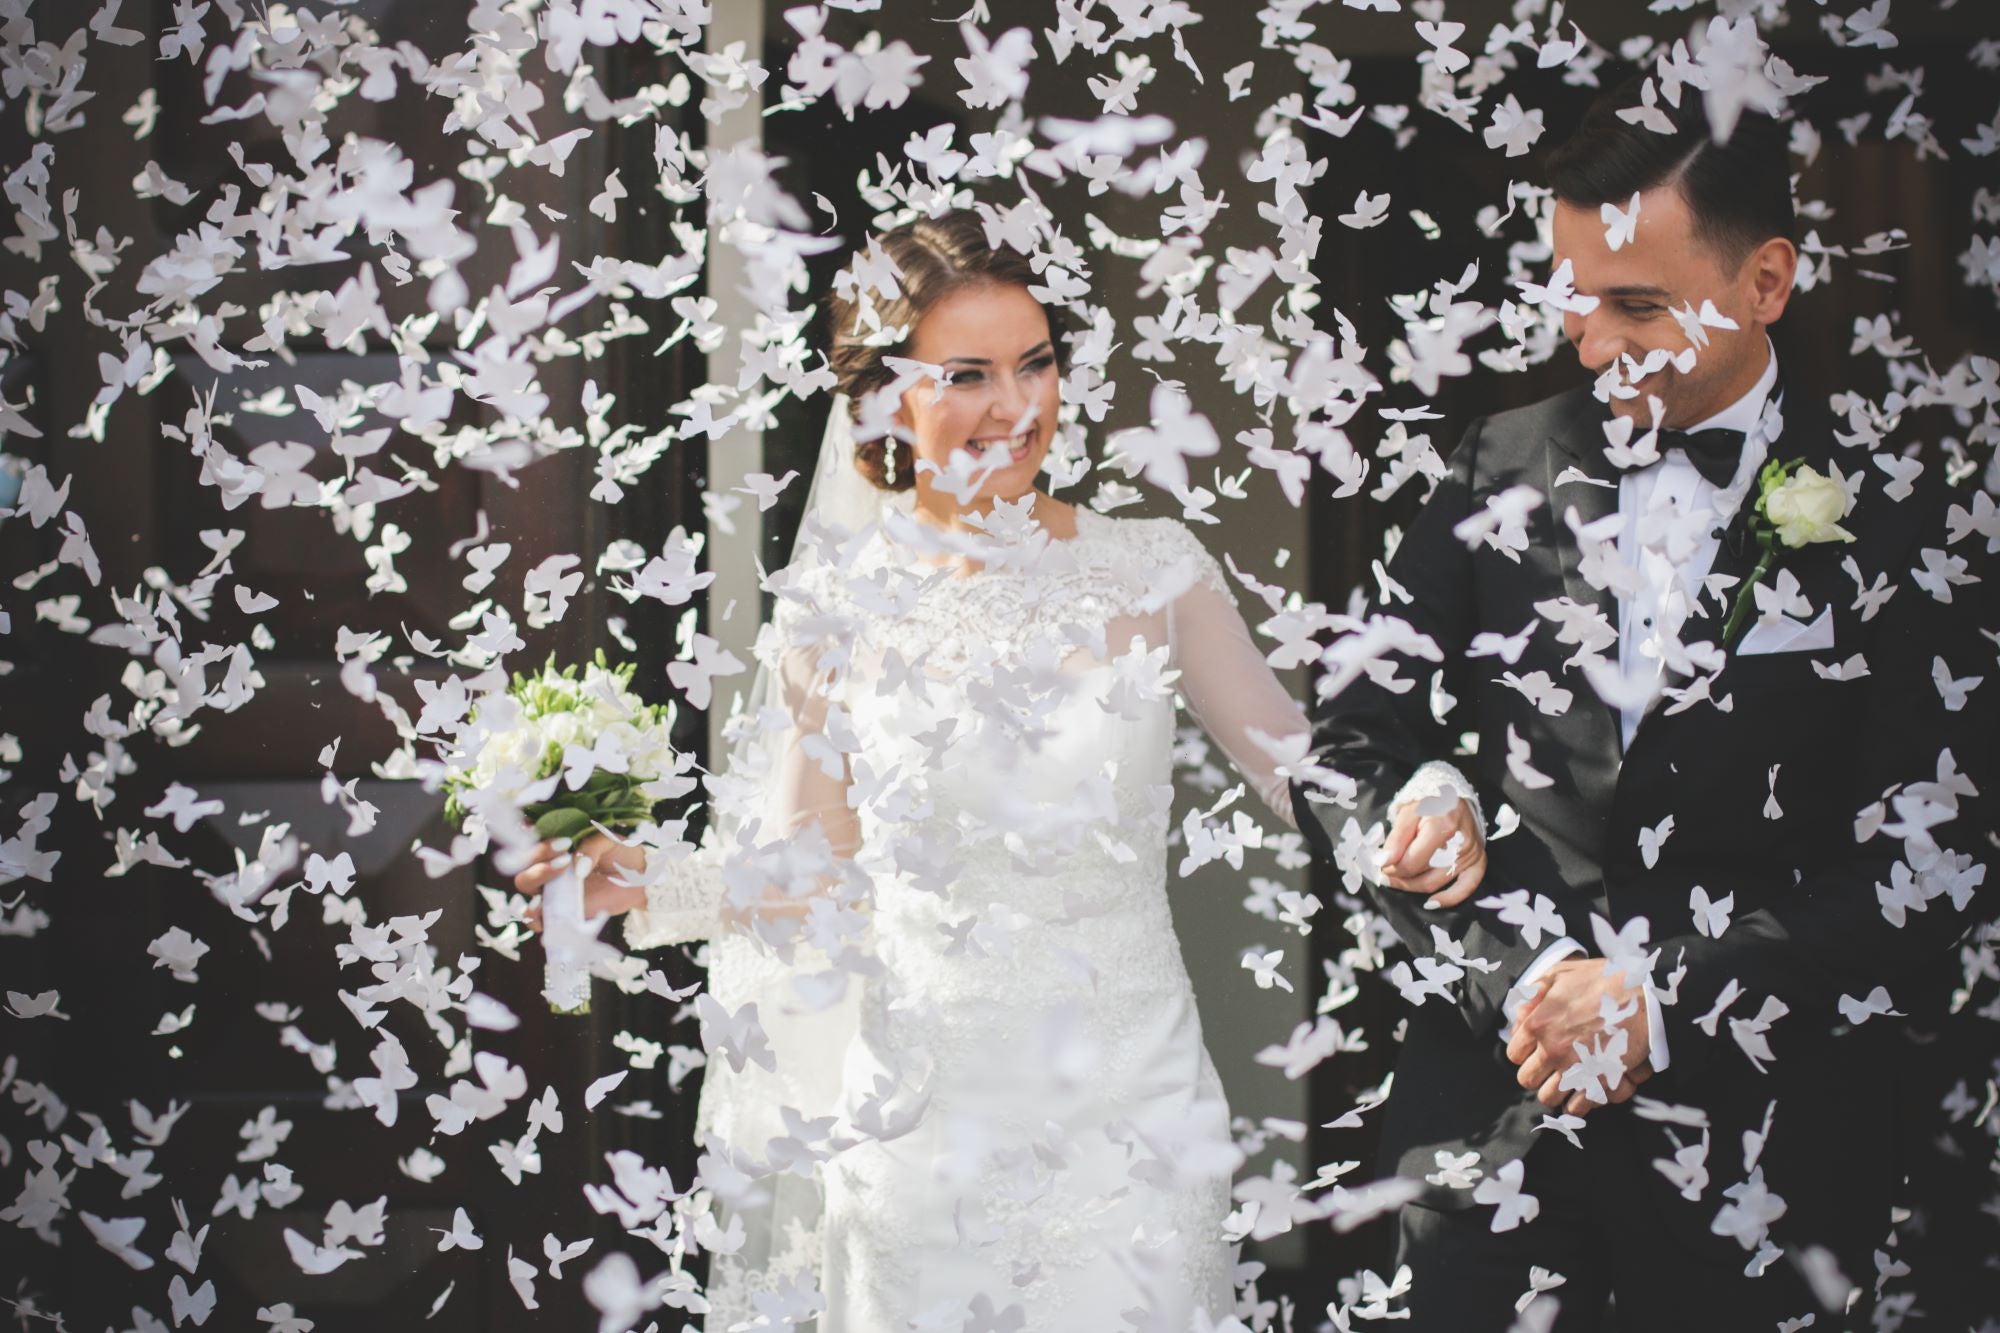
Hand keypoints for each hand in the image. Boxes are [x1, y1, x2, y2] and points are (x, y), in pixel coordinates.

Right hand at [511, 833, 648, 933]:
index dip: (534, 840)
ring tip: (558, 878)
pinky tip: (545, 908)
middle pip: (525, 864)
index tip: (562, 842)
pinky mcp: (560, 912)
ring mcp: (551, 890)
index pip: (530, 839)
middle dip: (538, 861)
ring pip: (526, 886)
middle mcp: (547, 866)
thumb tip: (577, 868)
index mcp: (555, 845)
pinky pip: (538, 919)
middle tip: (565, 859)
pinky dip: (535, 916)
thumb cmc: (620, 854)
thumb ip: (591, 847)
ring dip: (535, 880)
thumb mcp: (608, 840)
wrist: (638, 879)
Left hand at [1377, 795, 1486, 907]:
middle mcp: (1460, 843)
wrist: (1453, 797)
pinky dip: (1450, 898)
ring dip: (1415, 887)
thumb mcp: (1407, 814)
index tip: (1380, 866)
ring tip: (1399, 882)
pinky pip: (1467, 886)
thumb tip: (1382, 862)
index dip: (1392, 868)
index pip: (1412, 862)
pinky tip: (1432, 903)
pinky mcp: (1479, 860)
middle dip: (1400, 879)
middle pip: (1424, 874)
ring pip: (1438, 882)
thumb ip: (1395, 839)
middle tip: (1385, 876)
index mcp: (1441, 827)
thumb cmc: (1428, 803)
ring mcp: (1471, 854)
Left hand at [1506, 958, 1652, 1115]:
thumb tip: (1519, 1015)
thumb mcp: (1562, 973)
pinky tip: (1581, 1093)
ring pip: (1548, 1097)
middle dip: (1537, 1075)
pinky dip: (1576, 1104)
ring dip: (1555, 1091)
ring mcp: (1576, 1068)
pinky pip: (1576, 1108)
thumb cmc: (1605, 981)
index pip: (1514, 1054)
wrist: (1648, 995)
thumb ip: (1534, 993)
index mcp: (1539, 1024)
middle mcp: (1552, 1049)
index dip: (1524, 1053)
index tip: (1534, 1051)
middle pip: (1528, 1080)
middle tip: (1549, 1068)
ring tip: (1565, 1081)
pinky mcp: (1600, 1082)